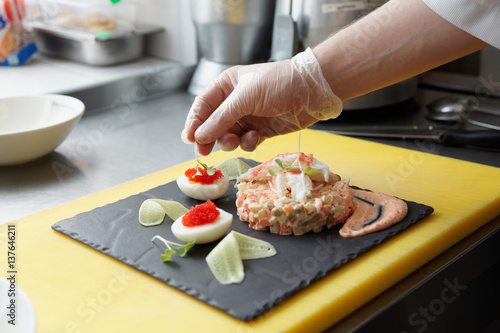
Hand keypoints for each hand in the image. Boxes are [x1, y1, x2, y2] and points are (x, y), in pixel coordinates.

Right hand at [182, 48, 342, 155]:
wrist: (311, 91)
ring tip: (237, 140)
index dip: (194, 122)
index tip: (188, 139)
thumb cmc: (278, 84)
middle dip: (209, 137)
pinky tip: (255, 137)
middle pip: (213, 124)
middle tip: (204, 152)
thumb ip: (220, 119)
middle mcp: (235, 101)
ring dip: (230, 141)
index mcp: (227, 85)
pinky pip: (246, 141)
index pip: (203, 105)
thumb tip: (199, 137)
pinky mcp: (262, 130)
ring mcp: (249, 116)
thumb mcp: (244, 98)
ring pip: (229, 135)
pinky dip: (248, 142)